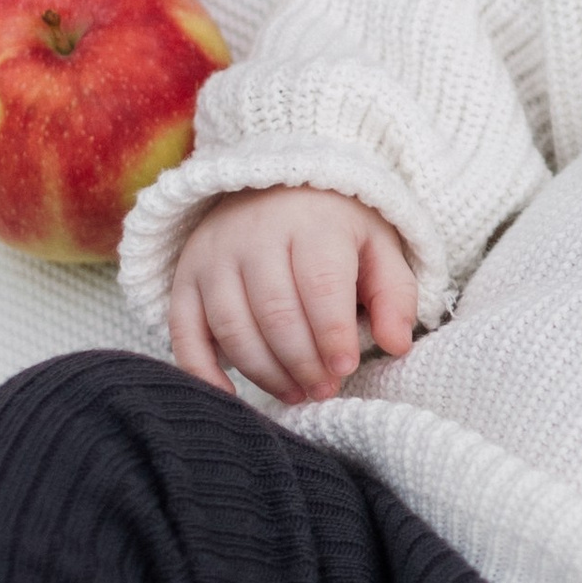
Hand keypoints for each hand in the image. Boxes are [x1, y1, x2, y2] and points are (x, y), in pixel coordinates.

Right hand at [168, 186, 418, 405]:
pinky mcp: (185, 279)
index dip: (332, 334)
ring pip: (232, 327)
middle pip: (274, 312)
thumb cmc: (335, 227)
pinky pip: (184, 333)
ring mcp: (213, 257)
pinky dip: (202, 372)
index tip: (346, 368)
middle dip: (303, 362)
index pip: (320, 284)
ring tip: (297, 392)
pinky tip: (232, 397)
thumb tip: (396, 345)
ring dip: (265, 372)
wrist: (274, 185)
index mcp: (312, 223)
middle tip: (325, 389)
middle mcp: (255, 235)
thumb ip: (394, 295)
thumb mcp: (378, 247)